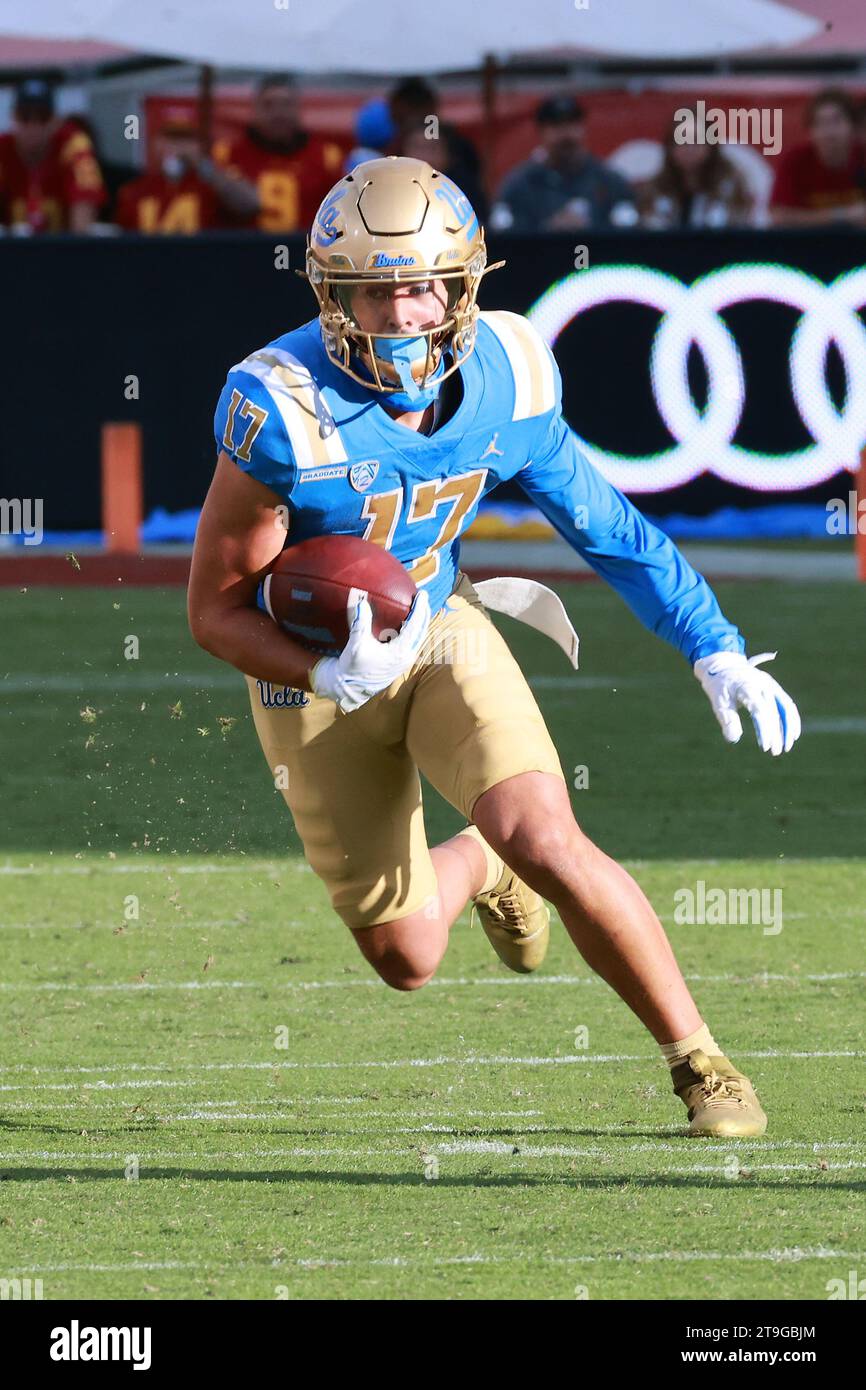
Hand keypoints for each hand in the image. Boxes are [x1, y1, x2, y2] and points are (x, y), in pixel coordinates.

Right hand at [310, 590, 429, 712]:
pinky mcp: (398, 663)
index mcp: (399, 652)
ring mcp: (404, 661)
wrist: (349, 689)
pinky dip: (411, 630)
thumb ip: (360, 623)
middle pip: (421, 631)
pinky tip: (404, 623)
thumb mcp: (356, 645)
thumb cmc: (352, 668)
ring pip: (418, 637)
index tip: (422, 594)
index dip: (420, 609)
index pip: (415, 626)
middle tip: (422, 597)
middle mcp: (406, 657)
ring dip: (419, 622)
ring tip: (418, 608)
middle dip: (423, 613)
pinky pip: (411, 642)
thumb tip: (362, 601)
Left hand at [694, 651, 800, 755]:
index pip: (760, 710)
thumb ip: (727, 719)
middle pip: (773, 711)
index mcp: (746, 686)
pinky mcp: (774, 688)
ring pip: (785, 707)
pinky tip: (792, 735)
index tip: (765, 746)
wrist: (725, 666)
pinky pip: (787, 704)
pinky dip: (791, 719)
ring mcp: (770, 685)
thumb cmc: (720, 686)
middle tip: (774, 752)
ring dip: (788, 728)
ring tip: (787, 747)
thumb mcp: (718, 702)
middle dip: (776, 733)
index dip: (765, 729)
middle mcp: (762, 684)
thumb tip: (734, 739)